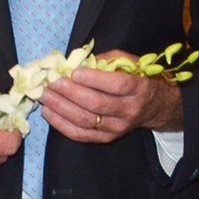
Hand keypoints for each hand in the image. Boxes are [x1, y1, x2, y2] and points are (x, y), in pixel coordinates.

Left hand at [40, 49, 184, 143]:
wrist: (154, 107)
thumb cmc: (138, 80)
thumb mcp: (131, 63)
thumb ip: (107, 60)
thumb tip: (79, 61)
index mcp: (139, 88)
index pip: (117, 85)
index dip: (94, 79)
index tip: (74, 71)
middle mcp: (130, 110)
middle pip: (97, 103)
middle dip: (70, 92)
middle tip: (52, 82)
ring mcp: (117, 127)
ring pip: (85, 120)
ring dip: (61, 107)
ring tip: (45, 95)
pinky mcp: (106, 138)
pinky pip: (80, 134)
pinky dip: (61, 124)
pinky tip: (48, 112)